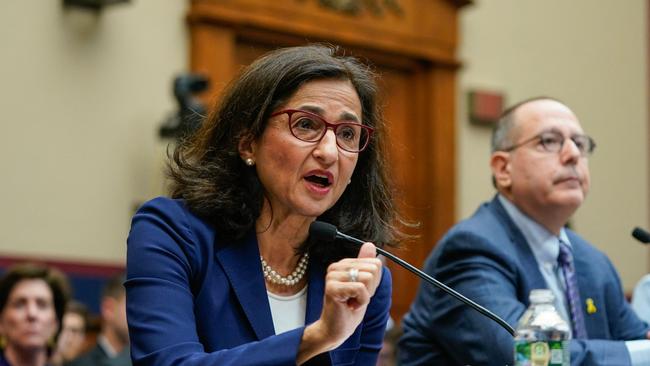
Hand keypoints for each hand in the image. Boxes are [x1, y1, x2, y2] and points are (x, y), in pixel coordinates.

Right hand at [297, 242, 382, 363]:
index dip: (374, 282)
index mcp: (343, 264)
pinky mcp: (332, 288)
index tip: (360, 292)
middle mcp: (336, 267)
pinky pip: (360, 289)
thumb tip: (370, 245)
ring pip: (368, 278)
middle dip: (370, 288)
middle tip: (355, 298)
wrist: (335, 330)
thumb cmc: (349, 309)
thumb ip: (366, 266)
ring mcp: (332, 277)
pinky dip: (361, 301)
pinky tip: (349, 306)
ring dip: (365, 296)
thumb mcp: (365, 286)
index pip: (375, 263)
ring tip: (351, 301)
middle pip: (373, 269)